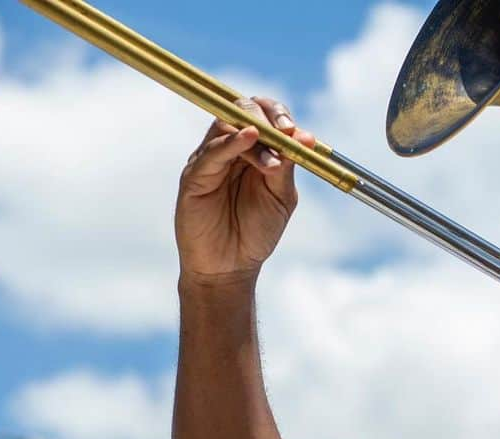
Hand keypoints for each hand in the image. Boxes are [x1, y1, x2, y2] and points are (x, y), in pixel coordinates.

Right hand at [175, 96, 316, 285]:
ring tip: (274, 152)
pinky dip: (231, 142)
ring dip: (255, 133)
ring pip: (227, 126)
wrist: (231, 266)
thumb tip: (304, 136)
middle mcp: (230, 149)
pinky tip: (249, 138)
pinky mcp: (195, 175)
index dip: (280, 115)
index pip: (264, 115)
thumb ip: (287, 168)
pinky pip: (212, 151)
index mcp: (255, 151)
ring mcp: (211, 159)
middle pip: (243, 110)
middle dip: (267, 116)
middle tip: (286, 132)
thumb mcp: (281, 198)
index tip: (299, 132)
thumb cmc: (256, 232)